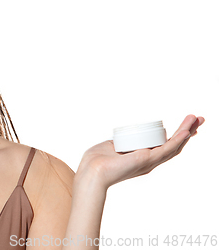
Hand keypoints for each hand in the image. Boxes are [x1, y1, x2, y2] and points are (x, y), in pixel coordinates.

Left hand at [76, 114, 204, 189]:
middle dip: (188, 131)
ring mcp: (149, 161)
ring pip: (174, 146)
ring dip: (186, 132)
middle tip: (199, 118)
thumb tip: (117, 141)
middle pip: (174, 145)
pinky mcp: (146, 160)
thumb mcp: (111, 147)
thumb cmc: (96, 161)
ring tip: (196, 119)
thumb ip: (117, 144)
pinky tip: (186, 132)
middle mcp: (149, 161)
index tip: (188, 125)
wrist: (91, 171)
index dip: (178, 136)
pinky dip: (177, 140)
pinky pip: (166, 150)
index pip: (166, 145)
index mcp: (143, 157)